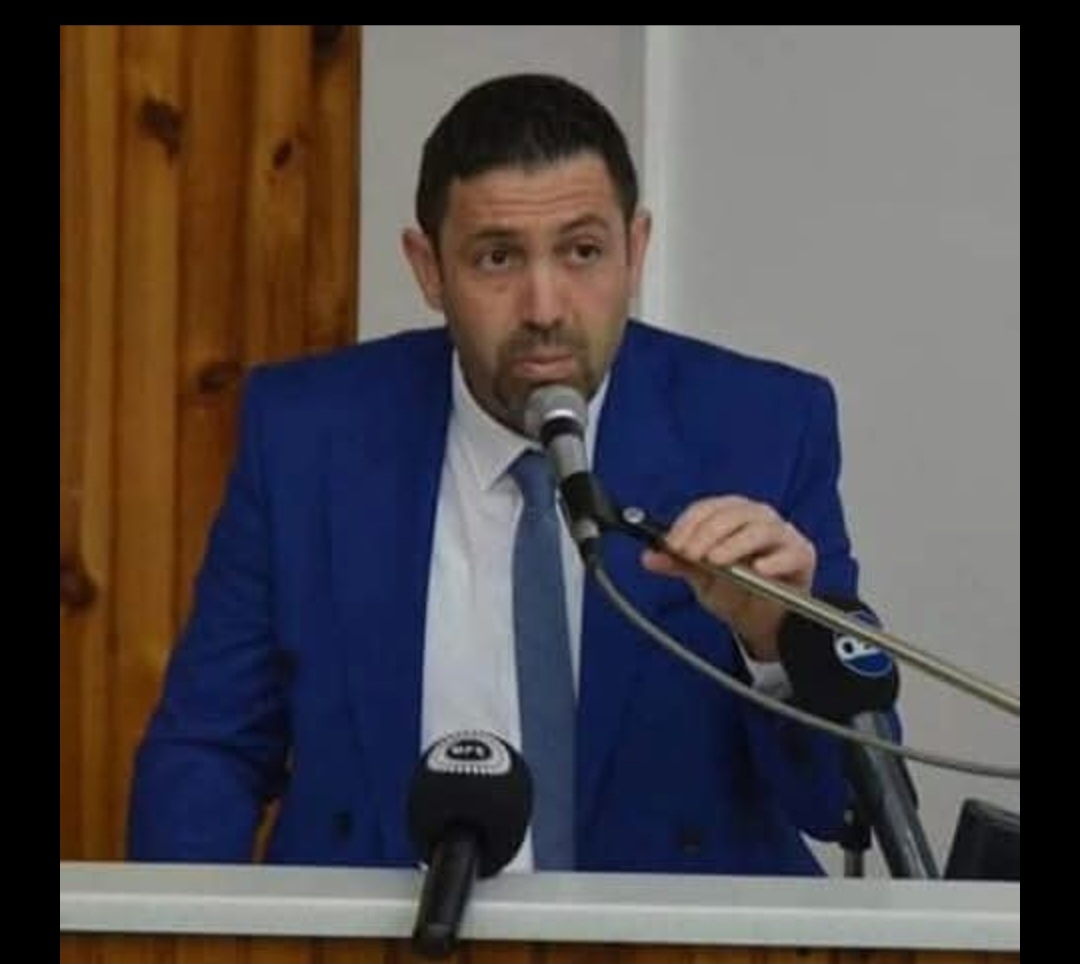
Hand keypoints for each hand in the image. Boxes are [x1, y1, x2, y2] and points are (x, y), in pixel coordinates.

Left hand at [640, 495, 815, 661]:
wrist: (762, 619)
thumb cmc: (734, 589)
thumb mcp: (700, 578)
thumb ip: (678, 564)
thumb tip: (649, 556)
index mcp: (730, 514)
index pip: (707, 508)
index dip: (688, 524)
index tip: (673, 546)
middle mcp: (756, 517)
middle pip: (732, 513)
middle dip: (707, 533)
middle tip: (691, 555)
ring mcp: (781, 534)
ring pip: (760, 528)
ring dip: (735, 543)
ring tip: (717, 560)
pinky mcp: (801, 555)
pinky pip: (790, 553)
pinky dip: (773, 561)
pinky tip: (758, 570)